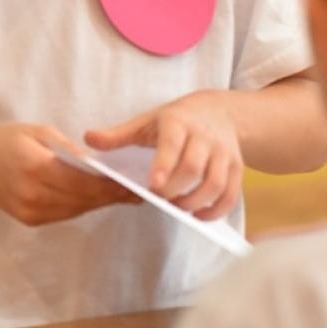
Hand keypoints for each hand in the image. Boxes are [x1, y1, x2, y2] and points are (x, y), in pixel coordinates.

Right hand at [0, 124, 136, 226]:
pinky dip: (84, 205)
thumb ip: (69, 149)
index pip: (84, 181)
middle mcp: (35, 195)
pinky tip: (100, 198)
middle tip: (139, 189)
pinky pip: (66, 213)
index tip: (135, 182)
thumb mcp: (38, 132)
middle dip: (113, 195)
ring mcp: (32, 211)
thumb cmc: (5, 140)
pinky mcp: (31, 220)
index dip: (112, 185)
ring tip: (127, 194)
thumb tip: (100, 163)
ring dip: (102, 202)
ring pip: (78, 209)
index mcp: (37, 167)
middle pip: (85, 199)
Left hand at [85, 92, 242, 218]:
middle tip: (160, 198)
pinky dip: (216, 210)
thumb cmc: (175, 120)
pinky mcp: (238, 167)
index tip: (153, 186)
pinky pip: (231, 194)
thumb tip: (88, 139)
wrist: (219, 111)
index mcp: (178, 123)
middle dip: (175, 190)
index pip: (172, 145)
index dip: (164, 166)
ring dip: (195, 202)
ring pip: (215, 183)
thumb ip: (118, 135)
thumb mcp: (146, 122)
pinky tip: (198, 216)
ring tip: (177, 207)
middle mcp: (204, 136)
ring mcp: (224, 152)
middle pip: (193, 169)